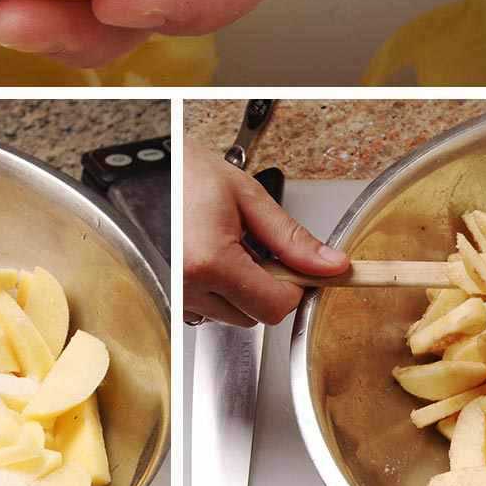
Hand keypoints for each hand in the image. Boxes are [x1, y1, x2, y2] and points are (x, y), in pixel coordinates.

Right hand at [183, 142, 347, 326]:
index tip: (296, 267)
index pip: (274, 307)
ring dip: (241, 291)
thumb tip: (330, 265)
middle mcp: (188, 285)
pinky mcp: (169, 298)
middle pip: (254, 316)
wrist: (155, 169)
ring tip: (228, 248)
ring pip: (232, 317)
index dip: (294, 287)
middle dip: (267, 288)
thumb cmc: (190, 174)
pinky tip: (213, 260)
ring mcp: (175, 295)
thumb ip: (293, 239)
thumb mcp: (250, 199)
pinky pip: (209, 311)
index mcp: (212, 261)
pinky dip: (219, 291)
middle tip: (257, 248)